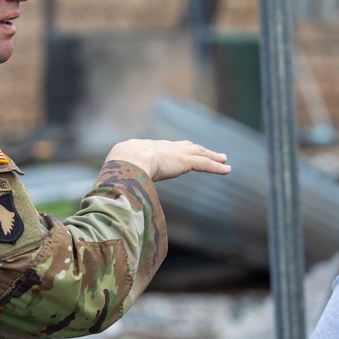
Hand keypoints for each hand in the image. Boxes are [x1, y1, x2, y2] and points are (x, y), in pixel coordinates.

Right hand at [105, 139, 230, 181]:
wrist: (127, 159)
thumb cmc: (118, 167)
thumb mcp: (119, 172)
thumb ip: (121, 180)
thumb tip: (111, 192)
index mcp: (148, 149)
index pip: (165, 149)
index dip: (175, 151)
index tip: (180, 152)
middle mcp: (164, 148)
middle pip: (186, 147)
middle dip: (197, 149)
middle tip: (208, 151)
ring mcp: (175, 154)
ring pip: (199, 154)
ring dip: (212, 156)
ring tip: (224, 159)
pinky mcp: (184, 161)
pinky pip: (205, 164)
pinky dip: (217, 167)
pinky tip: (228, 169)